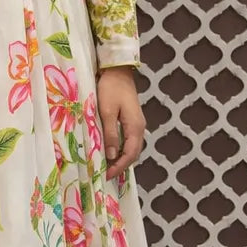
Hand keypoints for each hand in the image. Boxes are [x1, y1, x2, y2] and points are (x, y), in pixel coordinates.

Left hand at [96, 65, 145, 182]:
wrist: (118, 71)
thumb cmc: (110, 89)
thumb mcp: (106, 111)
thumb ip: (109, 134)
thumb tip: (111, 155)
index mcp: (135, 127)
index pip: (130, 154)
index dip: (119, 167)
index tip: (107, 175)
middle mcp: (139, 128)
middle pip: (133, 153)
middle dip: (121, 165)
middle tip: (106, 174)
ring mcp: (137, 124)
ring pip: (132, 147)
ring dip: (121, 158)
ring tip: (107, 166)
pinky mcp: (132, 120)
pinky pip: (129, 140)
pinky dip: (121, 149)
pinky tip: (111, 151)